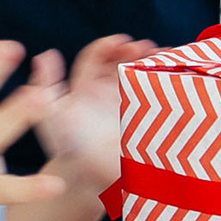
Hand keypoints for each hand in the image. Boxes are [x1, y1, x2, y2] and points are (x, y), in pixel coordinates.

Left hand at [34, 34, 153, 193]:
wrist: (91, 179)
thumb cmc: (68, 148)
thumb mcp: (51, 118)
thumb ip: (45, 86)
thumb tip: (44, 55)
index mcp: (85, 86)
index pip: (95, 58)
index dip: (107, 47)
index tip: (121, 42)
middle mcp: (106, 90)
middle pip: (120, 61)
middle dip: (132, 51)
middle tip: (145, 48)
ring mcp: (126, 102)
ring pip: (139, 74)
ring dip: (150, 62)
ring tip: (163, 56)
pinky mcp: (143, 116)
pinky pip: (155, 95)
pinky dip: (165, 80)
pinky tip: (176, 72)